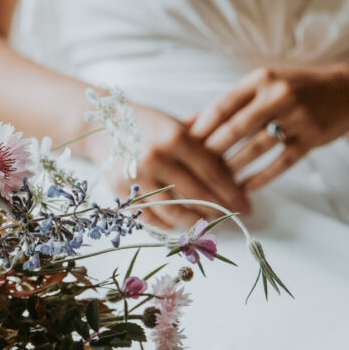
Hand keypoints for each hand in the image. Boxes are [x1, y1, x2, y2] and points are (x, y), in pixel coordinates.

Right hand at [90, 106, 250, 230]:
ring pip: (174, 211)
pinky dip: (168, 224)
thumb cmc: (148, 125)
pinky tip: (181, 224)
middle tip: (231, 218)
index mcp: (175, 137)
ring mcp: (137, 176)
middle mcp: (156, 157)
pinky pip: (150, 217)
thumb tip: (238, 171)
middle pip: (196, 194)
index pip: (212, 172)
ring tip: (208, 223)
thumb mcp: (177, 125)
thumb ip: (205, 144)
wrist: (102, 125)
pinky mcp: (120, 191)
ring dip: (195, 221)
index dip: (231, 193)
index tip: (245, 206)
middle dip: (218, 210)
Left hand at [189, 66, 348, 191]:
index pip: (222, 106)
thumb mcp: (263, 86)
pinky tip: (245, 188)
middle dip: (211, 152)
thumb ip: (229, 103)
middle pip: (235, 129)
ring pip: (256, 148)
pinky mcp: (313, 138)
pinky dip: (261, 177)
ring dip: (233, 168)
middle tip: (192, 170)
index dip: (200, 129)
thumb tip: (187, 123)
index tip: (183, 147)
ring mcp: (298, 117)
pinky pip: (282, 162)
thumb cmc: (295, 89)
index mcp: (261, 79)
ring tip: (214, 184)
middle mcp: (279, 94)